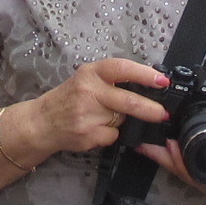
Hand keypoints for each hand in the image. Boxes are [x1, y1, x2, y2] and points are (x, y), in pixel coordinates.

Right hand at [22, 58, 176, 158]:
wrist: (42, 122)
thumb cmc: (69, 99)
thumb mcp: (86, 79)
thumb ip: (112, 80)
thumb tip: (147, 85)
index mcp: (91, 73)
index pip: (122, 69)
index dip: (145, 74)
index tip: (162, 81)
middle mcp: (88, 91)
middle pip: (128, 101)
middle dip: (150, 109)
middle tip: (163, 113)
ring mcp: (87, 115)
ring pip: (121, 120)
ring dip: (122, 120)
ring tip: (105, 116)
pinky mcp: (87, 135)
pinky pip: (112, 135)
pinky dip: (110, 134)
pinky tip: (96, 128)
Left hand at [137, 90, 205, 196]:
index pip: (195, 171)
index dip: (178, 158)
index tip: (168, 143)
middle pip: (181, 174)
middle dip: (161, 157)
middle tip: (144, 143)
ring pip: (181, 175)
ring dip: (164, 160)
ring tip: (147, 145)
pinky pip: (187, 173)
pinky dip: (174, 161)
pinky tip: (165, 150)